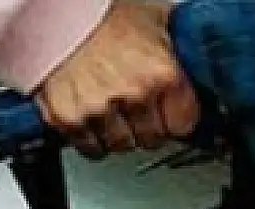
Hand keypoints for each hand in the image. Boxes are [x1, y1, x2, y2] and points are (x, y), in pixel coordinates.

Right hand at [36, 0, 199, 157]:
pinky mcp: (68, 118)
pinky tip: (93, 117)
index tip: (171, 114)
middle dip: (148, 126)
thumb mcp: (157, 21)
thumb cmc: (103, 13)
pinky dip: (92, 138)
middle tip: (138, 108)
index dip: (177, 118)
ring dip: (120, 133)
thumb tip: (200, 66)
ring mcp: (99, 109)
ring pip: (122, 145)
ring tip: (114, 110)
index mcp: (162, 73)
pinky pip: (90, 148)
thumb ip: (180, 51)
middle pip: (153, 139)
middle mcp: (133, 94)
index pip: (184, 125)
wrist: (54, 11)